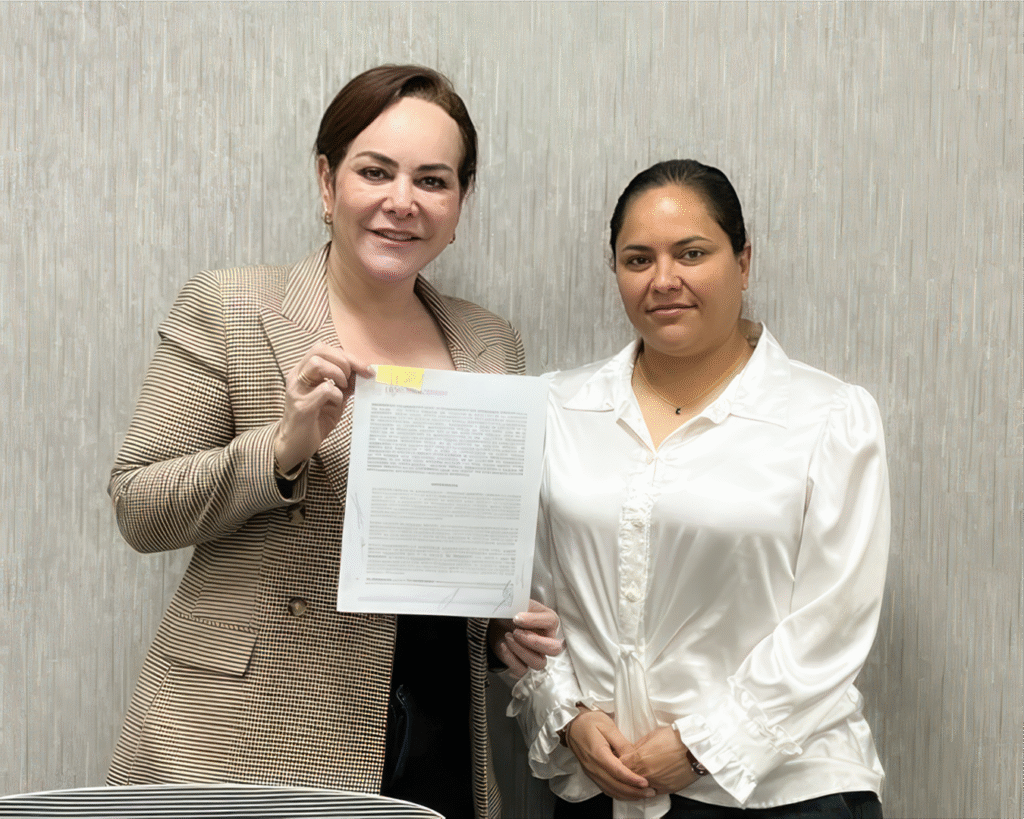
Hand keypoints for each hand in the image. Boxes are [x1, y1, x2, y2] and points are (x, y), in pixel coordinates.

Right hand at [274, 344, 372, 472]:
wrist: (295, 445)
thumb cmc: (315, 420)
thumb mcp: (334, 399)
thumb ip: (345, 384)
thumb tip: (364, 372)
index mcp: (303, 371)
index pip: (323, 349)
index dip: (347, 355)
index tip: (365, 368)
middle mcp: (297, 377)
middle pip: (319, 350)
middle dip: (344, 361)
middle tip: (352, 378)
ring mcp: (297, 390)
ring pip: (317, 364)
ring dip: (337, 373)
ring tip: (343, 387)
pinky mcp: (302, 406)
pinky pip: (324, 390)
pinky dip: (337, 395)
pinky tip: (337, 404)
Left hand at [489, 600, 563, 676]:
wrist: (494, 623)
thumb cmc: (511, 612)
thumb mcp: (517, 603)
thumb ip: (522, 605)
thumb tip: (520, 615)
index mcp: (549, 621)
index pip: (551, 622)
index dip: (534, 620)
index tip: (516, 617)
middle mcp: (546, 640)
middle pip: (554, 649)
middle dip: (534, 642)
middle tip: (516, 632)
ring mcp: (536, 654)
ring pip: (539, 663)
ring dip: (521, 651)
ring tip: (507, 636)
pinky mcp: (522, 664)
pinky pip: (522, 670)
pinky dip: (510, 659)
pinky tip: (502, 646)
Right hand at [564, 708, 655, 800]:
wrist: (571, 724)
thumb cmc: (589, 721)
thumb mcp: (608, 726)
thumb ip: (621, 743)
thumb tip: (634, 757)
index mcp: (597, 753)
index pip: (616, 771)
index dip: (632, 779)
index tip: (645, 783)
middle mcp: (593, 767)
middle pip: (614, 785)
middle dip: (633, 792)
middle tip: (650, 792)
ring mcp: (591, 772)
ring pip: (610, 790)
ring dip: (627, 795)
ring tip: (643, 795)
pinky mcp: (591, 774)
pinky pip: (605, 788)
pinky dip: (618, 793)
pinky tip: (629, 793)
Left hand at [620, 725, 699, 794]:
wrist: (695, 747)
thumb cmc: (674, 738)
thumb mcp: (651, 735)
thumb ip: (637, 746)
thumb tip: (630, 752)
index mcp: (638, 759)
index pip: (619, 766)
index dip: (618, 762)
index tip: (619, 759)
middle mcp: (645, 774)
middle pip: (627, 778)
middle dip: (627, 772)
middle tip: (631, 766)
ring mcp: (656, 783)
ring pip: (640, 787)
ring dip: (638, 781)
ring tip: (644, 772)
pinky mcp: (667, 789)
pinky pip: (654, 791)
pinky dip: (651, 786)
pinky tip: (653, 779)